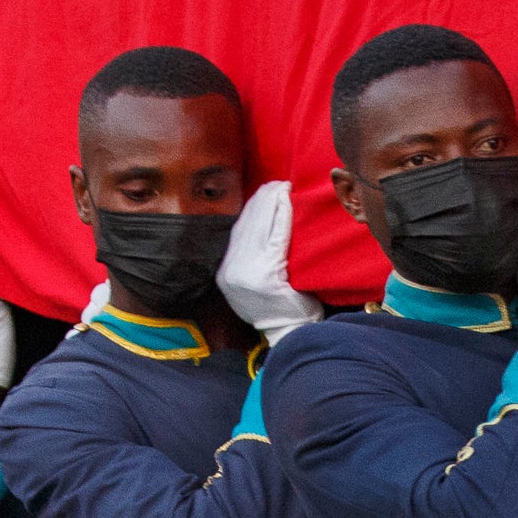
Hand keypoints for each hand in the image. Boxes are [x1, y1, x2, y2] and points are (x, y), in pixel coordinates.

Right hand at [217, 179, 323, 339]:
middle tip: (277, 183)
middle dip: (262, 200)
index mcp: (225, 273)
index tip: (263, 191)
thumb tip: (257, 226)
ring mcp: (247, 273)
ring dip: (272, 202)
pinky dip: (282, 216)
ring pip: (260, 227)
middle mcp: (232, 271)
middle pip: (247, 225)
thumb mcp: (255, 285)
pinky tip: (288, 202)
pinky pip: (276, 236)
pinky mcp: (266, 273)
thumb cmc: (281, 310)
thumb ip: (249, 260)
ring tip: (283, 187)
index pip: (237, 231)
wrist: (291, 334)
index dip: (250, 208)